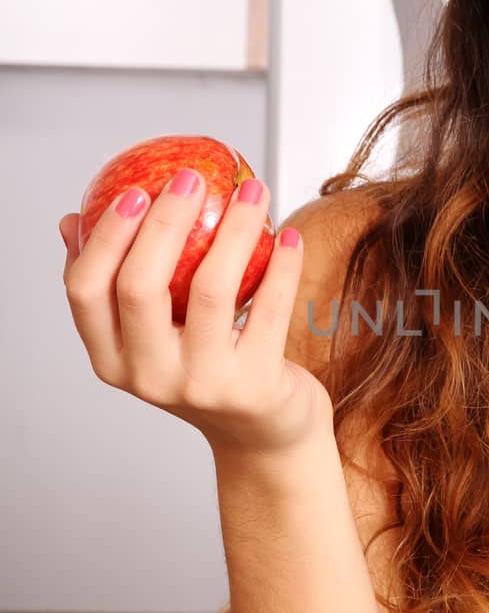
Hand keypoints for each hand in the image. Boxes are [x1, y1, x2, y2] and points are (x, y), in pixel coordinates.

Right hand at [59, 169, 333, 457]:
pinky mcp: (255, 385)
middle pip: (140, 286)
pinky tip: (288, 236)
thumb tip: (76, 221)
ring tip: (253, 191)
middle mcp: (150, 376)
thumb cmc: (206, 370)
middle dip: (165, 220)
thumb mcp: (152, 336)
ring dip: (234, 228)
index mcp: (113, 359)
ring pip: (211, 289)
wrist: (262, 435)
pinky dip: (281, 265)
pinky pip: (270, 308)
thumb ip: (118, 285)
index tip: (133, 191)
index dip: (104, 237)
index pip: (86, 291)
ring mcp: (202, 384)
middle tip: (192, 177)